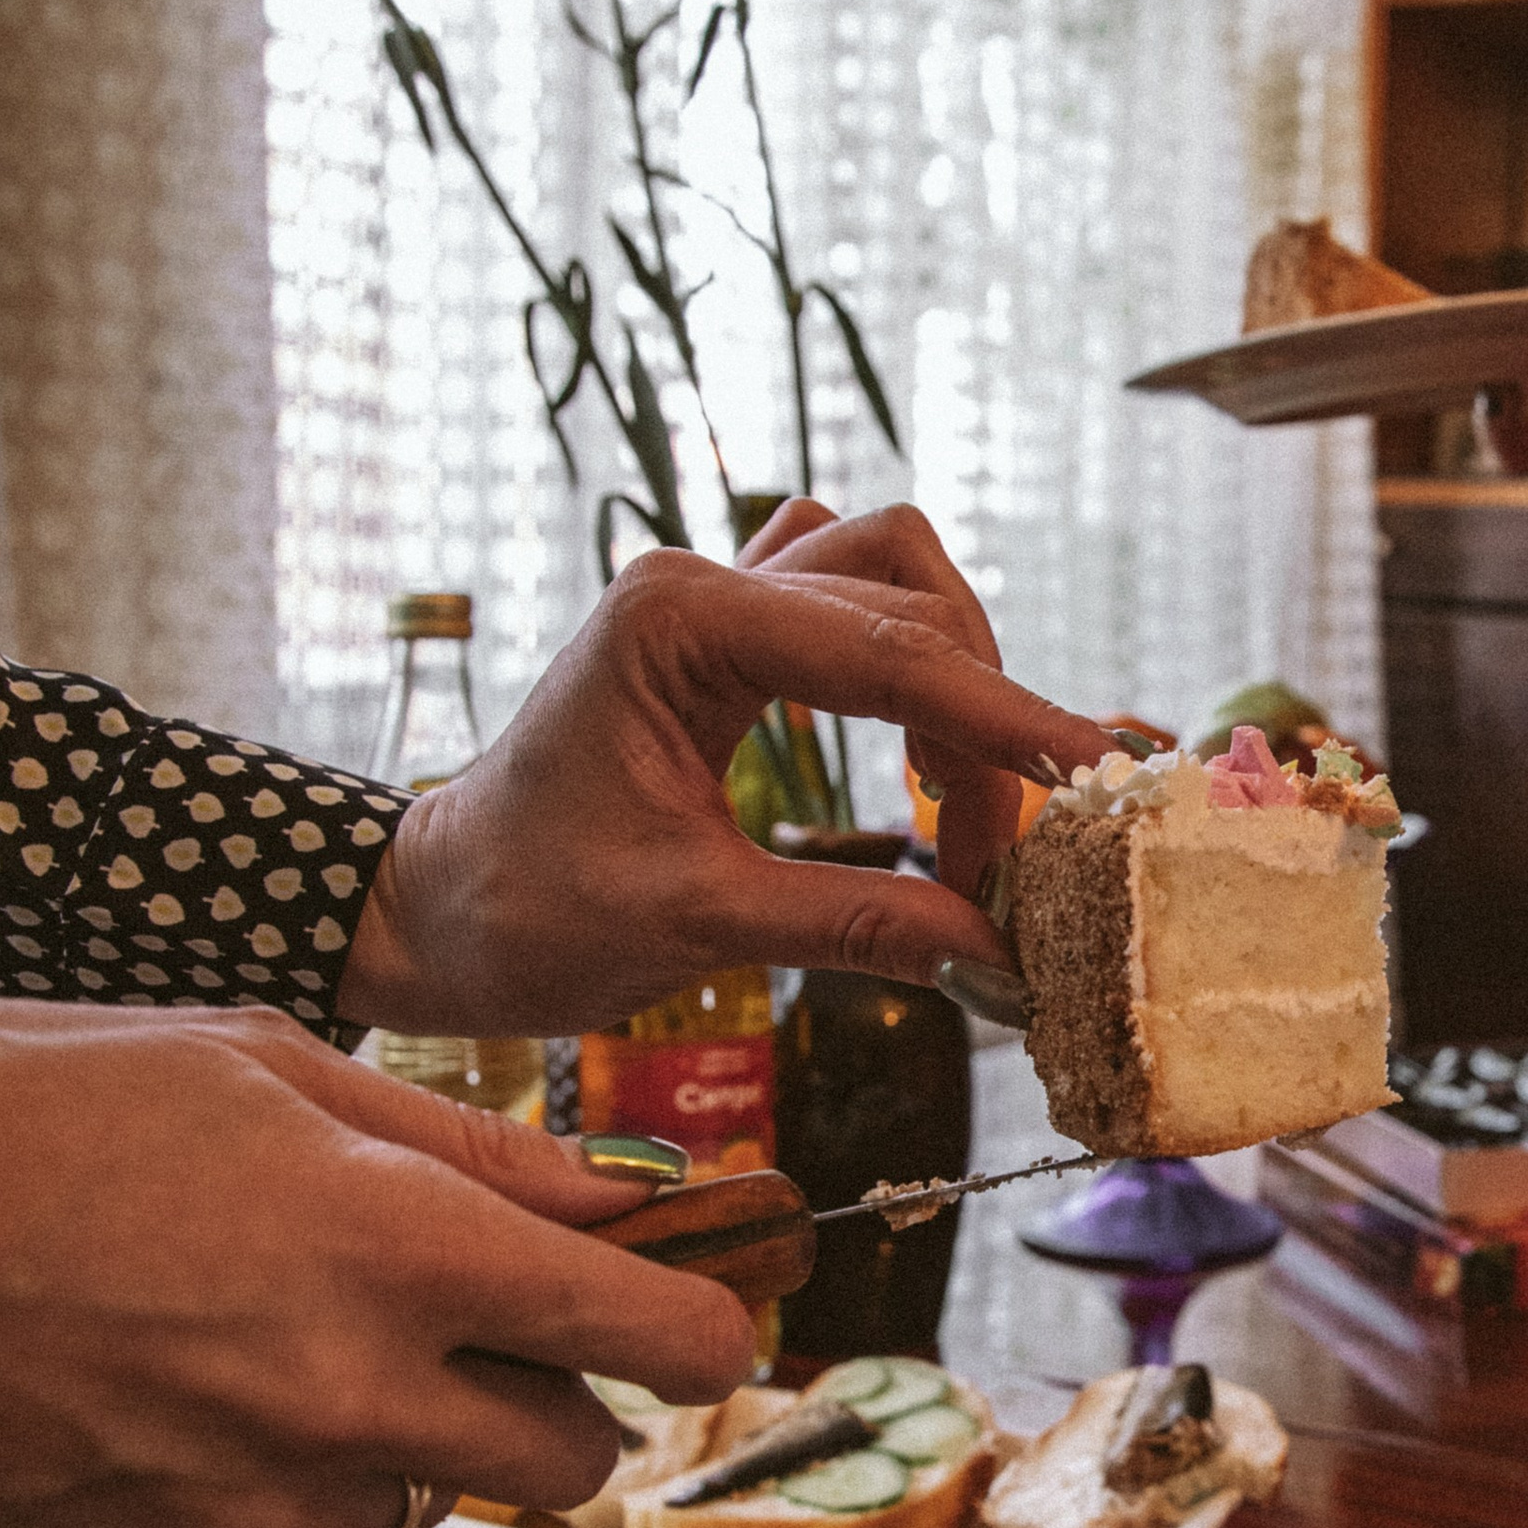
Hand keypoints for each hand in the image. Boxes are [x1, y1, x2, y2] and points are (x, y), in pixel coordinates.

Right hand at [0, 1004, 752, 1527]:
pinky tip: (159, 1400)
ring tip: (252, 1334)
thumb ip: (476, 1152)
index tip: (705, 1318)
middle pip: (572, 1457)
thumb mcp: (270, 1074)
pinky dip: (249, 1487)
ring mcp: (257, 1506)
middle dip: (553, 1397)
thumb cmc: (48, 1114)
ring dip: (386, 1436)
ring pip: (416, 1498)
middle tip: (469, 1324)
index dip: (704, 1328)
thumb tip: (634, 1194)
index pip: (655, 1337)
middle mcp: (352, 1398)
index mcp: (402, 1253)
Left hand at [342, 504, 1116, 1034]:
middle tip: (1000, 858)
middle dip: (978, 726)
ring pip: (890, 576)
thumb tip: (995, 951)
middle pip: (907, 604)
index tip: (1098, 767)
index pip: (887, 652)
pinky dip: (906, 662)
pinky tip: (911, 748)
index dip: (1006, 716)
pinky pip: (848, 600)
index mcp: (677, 620)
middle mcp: (699, 582)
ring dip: (952, 676)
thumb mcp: (694, 927)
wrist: (429, 914)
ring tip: (961, 806)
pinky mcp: (722, 641)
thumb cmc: (526, 913)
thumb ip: (852, 928)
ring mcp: (712, 600)